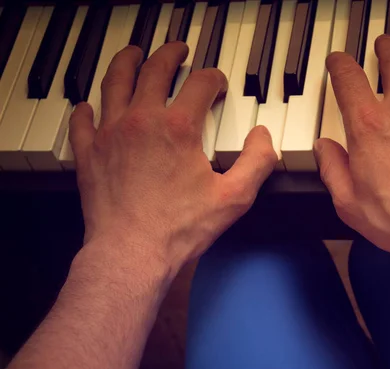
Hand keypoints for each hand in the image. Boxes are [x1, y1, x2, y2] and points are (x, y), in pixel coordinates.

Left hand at [70, 42, 276, 277]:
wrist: (132, 253)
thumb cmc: (180, 228)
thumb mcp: (235, 197)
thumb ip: (257, 161)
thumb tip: (263, 137)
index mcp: (178, 127)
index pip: (199, 83)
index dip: (213, 78)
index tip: (217, 83)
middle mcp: (141, 120)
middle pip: (154, 71)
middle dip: (169, 55)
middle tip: (177, 50)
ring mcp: (110, 134)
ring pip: (115, 83)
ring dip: (126, 63)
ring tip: (132, 54)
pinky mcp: (89, 154)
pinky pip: (83, 121)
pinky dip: (87, 109)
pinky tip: (90, 106)